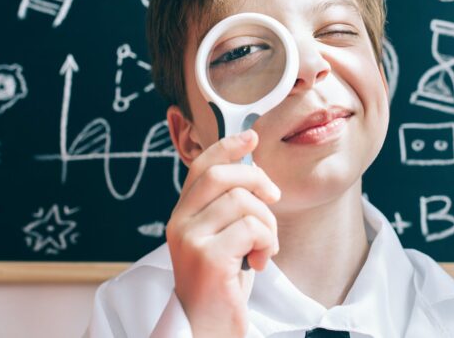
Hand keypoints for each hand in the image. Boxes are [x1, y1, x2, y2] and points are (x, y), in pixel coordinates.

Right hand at [166, 130, 280, 337]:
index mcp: (182, 215)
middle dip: (259, 181)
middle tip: (273, 201)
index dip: (227, 146)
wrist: (206, 329)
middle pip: (224, 175)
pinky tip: (259, 262)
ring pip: (244, 202)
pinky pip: (252, 228)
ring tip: (264, 248)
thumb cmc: (220, 286)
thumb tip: (254, 174)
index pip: (201, 167)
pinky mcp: (208, 257)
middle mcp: (180, 223)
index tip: (251, 136)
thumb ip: (227, 209)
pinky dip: (267, 242)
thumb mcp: (221, 240)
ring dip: (268, 224)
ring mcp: (191, 240)